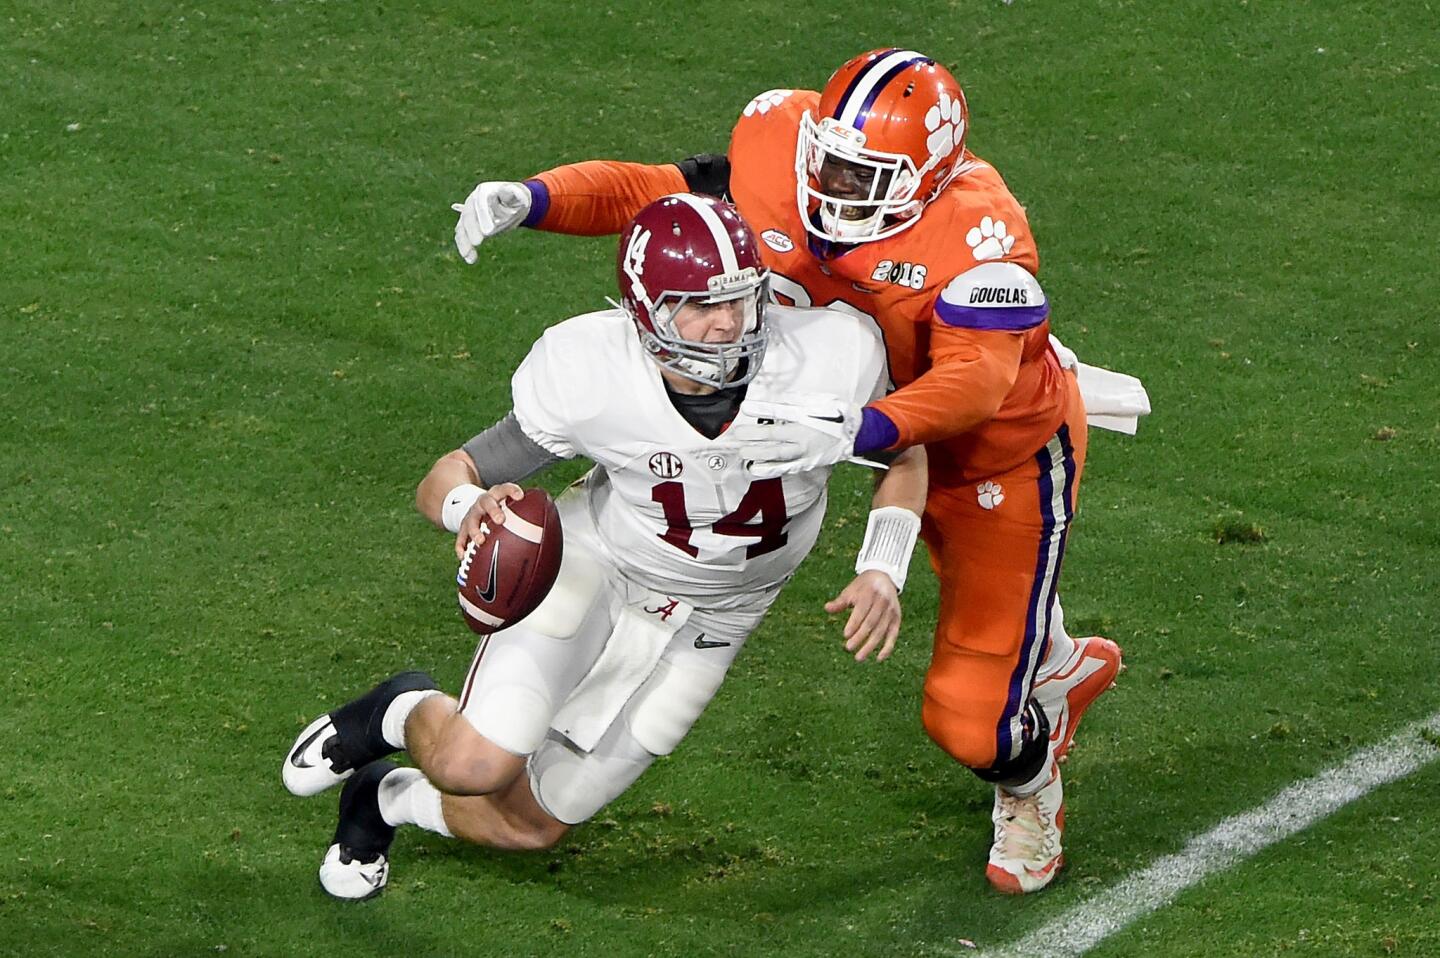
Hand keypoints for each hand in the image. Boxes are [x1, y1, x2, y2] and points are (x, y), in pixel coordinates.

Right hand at [452, 181, 531, 263]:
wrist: (514, 205)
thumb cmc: (517, 199)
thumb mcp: (518, 196)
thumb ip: (511, 194)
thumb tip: (508, 190)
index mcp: (484, 192)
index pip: (480, 204)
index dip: (483, 217)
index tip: (488, 232)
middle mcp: (472, 202)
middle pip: (468, 216)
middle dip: (472, 230)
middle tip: (477, 243)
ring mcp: (469, 214)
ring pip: (462, 227)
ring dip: (464, 242)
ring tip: (469, 256)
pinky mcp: (469, 226)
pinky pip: (463, 236)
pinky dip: (464, 247)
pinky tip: (470, 259)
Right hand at [454, 483, 523, 559]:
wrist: (475, 506)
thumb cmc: (501, 509)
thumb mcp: (511, 506)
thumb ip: (528, 514)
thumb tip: (551, 530)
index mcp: (497, 496)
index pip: (504, 488)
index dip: (512, 491)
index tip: (520, 496)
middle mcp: (483, 503)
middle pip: (486, 502)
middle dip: (493, 510)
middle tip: (501, 520)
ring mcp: (472, 514)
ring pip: (470, 520)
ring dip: (475, 530)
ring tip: (480, 540)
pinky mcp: (462, 527)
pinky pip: (460, 537)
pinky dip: (461, 546)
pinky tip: (463, 556)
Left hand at [726, 394, 862, 477]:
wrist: (856, 434)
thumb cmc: (837, 415)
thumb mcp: (817, 401)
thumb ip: (795, 402)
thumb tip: (776, 401)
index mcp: (806, 418)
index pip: (780, 412)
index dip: (761, 409)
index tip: (745, 408)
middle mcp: (803, 437)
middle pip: (774, 437)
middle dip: (753, 437)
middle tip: (736, 436)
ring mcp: (804, 453)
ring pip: (777, 454)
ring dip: (758, 454)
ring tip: (742, 453)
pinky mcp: (806, 463)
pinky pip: (785, 468)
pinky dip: (770, 469)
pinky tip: (756, 469)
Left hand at [825, 570, 900, 661]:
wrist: (884, 577)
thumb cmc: (862, 587)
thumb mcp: (850, 591)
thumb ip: (840, 602)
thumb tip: (827, 608)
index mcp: (870, 593)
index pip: (862, 611)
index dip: (854, 623)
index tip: (845, 635)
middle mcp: (883, 602)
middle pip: (871, 623)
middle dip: (860, 637)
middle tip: (848, 648)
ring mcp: (891, 611)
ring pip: (881, 631)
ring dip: (870, 646)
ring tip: (859, 657)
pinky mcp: (897, 618)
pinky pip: (893, 635)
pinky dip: (887, 647)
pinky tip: (878, 658)